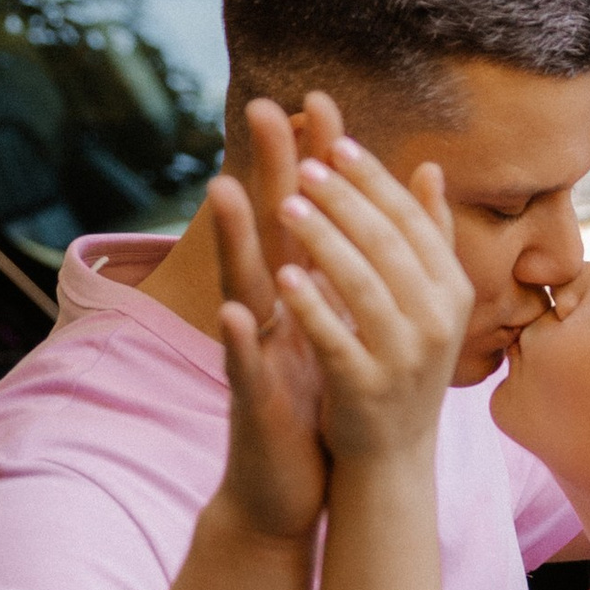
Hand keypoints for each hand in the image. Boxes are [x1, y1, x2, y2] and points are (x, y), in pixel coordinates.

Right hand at [214, 97, 330, 540]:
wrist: (291, 486)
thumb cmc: (317, 404)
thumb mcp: (337, 332)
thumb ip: (345, 277)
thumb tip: (363, 222)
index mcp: (300, 296)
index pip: (307, 217)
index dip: (312, 164)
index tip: (317, 103)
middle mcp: (272, 312)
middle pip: (270, 231)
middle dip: (267, 170)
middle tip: (260, 108)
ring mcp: (259, 352)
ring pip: (246, 287)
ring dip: (235, 241)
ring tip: (227, 188)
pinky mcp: (254, 400)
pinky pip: (246, 365)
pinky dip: (241, 340)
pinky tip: (238, 313)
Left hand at [275, 137, 472, 466]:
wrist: (391, 459)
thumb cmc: (402, 366)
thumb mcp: (426, 301)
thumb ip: (427, 236)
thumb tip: (429, 168)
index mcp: (452, 290)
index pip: (411, 220)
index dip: (373, 180)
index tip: (336, 141)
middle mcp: (437, 321)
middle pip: (387, 244)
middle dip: (344, 200)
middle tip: (305, 165)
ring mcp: (405, 357)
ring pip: (362, 284)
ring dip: (323, 240)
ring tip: (286, 204)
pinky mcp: (367, 389)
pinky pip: (336, 338)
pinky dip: (311, 307)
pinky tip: (281, 277)